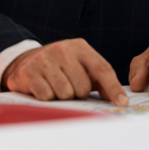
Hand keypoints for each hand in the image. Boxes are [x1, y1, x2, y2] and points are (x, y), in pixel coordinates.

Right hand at [2, 38, 128, 105]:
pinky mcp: (29, 72)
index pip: (102, 68)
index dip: (113, 87)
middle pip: (83, 87)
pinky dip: (47, 98)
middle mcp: (63, 49)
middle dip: (78, 92)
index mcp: (80, 47)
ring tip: (56, 86)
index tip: (122, 102)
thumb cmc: (61, 67)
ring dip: (62, 96)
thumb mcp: (81, 65)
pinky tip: (43, 86)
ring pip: (65, 93)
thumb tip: (119, 99)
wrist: (26, 60)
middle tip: (69, 85)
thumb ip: (100, 79)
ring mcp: (45, 59)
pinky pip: (47, 97)